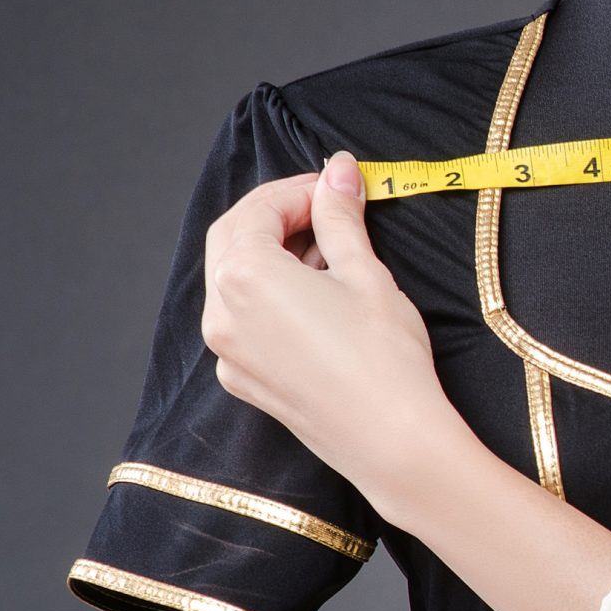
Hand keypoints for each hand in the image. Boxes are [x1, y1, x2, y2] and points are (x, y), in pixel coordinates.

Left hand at [199, 151, 468, 505]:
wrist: (390, 438)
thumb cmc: (383, 355)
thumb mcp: (365, 273)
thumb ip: (340, 217)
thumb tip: (339, 171)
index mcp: (244, 275)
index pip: (256, 210)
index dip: (298, 189)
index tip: (336, 185)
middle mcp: (220, 312)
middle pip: (234, 241)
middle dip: (277, 217)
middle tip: (328, 209)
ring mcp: (226, 350)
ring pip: (236, 282)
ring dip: (273, 256)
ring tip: (330, 254)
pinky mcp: (244, 378)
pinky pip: (245, 320)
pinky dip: (271, 296)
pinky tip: (317, 298)